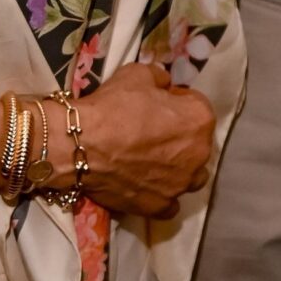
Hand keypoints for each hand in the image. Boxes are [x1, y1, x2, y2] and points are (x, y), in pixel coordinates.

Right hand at [70, 63, 212, 219]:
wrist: (80, 145)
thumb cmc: (113, 107)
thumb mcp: (139, 74)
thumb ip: (160, 77)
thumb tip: (164, 84)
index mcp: (199, 119)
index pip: (196, 106)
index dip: (176, 102)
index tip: (158, 104)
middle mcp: (198, 155)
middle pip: (196, 143)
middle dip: (179, 136)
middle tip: (151, 133)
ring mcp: (181, 184)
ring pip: (191, 177)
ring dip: (179, 169)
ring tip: (154, 163)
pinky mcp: (160, 206)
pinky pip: (170, 204)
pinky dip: (162, 196)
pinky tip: (147, 187)